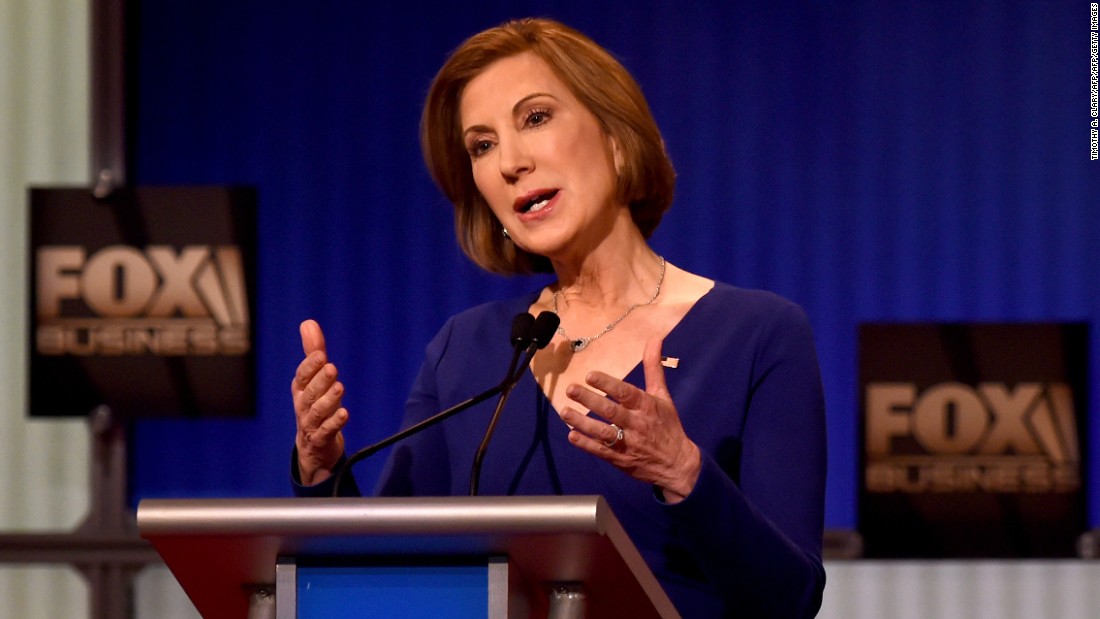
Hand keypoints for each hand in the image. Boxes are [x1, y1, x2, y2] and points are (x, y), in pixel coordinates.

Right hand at [291, 319, 347, 484]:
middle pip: (309, 393)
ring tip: (340, 387)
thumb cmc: (314, 405)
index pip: (302, 376)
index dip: (310, 366)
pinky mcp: (321, 439)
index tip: (321, 354)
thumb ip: (313, 351)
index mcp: (300, 389)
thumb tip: (308, 322)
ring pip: (317, 411)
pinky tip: (344, 413)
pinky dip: (334, 422)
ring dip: (328, 399)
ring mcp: (310, 423)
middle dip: (320, 380)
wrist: (313, 446)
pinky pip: (326, 430)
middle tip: (332, 368)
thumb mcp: (314, 379)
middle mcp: (302, 405)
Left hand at [559, 339, 701, 502]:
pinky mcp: (620, 459)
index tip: (590, 375)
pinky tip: (571, 436)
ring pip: (603, 433)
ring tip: (564, 412)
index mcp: (646, 406)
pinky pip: (601, 452)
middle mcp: (637, 424)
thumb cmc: (667, 425)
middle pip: (611, 412)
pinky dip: (586, 444)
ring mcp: (628, 443)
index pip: (626, 393)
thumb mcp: (663, 396)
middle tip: (571, 389)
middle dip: (590, 400)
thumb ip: (653, 368)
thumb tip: (655, 340)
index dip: (608, 384)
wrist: (677, 464)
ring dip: (582, 423)